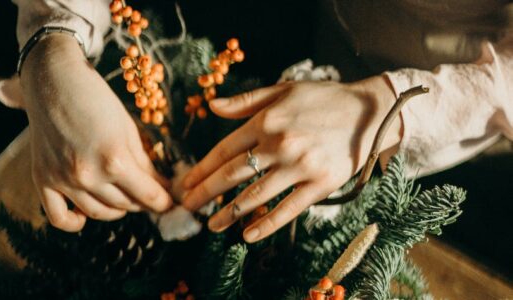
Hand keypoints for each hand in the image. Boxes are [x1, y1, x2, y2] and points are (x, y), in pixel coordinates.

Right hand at [21, 34, 171, 231]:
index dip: (163, 201)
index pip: (147, 195)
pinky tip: (85, 218)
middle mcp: (88, 175)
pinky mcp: (43, 179)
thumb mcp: (128, 129)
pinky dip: (75, 223)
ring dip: (118, 211)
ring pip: (99, 213)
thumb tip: (160, 186)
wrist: (54, 81)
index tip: (170, 203)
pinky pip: (58, 217)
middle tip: (149, 197)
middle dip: (143, 203)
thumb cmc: (97, 99)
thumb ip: (143, 162)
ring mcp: (63, 180)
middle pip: (125, 205)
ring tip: (126, 201)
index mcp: (115, 159)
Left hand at [182, 77, 400, 242]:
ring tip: (212, 226)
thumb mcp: (283, 90)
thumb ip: (245, 101)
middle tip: (188, 206)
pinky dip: (266, 224)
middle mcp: (280, 144)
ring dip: (230, 213)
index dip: (202, 169)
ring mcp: (301, 166)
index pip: (224, 150)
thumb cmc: (323, 99)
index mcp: (267, 121)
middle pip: (233, 174)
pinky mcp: (321, 184)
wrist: (370, 112)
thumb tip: (211, 106)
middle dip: (206, 193)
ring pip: (256, 195)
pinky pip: (288, 209)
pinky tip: (247, 235)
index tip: (187, 183)